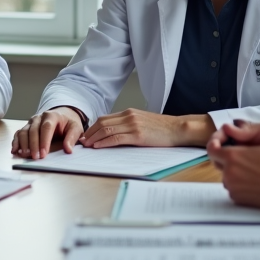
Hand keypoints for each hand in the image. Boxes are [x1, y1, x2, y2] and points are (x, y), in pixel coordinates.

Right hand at [11, 107, 84, 158]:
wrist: (63, 115)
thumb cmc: (68, 123)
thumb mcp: (76, 128)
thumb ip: (72, 137)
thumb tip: (68, 149)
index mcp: (52, 116)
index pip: (46, 127)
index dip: (44, 141)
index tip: (44, 153)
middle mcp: (39, 118)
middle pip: (33, 130)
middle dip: (33, 145)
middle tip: (35, 157)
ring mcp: (31, 122)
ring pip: (23, 131)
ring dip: (23, 144)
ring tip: (25, 155)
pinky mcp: (26, 127)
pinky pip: (18, 134)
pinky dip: (16, 142)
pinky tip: (15, 151)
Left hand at [80, 109, 214, 148]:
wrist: (178, 129)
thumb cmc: (163, 129)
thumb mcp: (144, 122)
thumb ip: (130, 125)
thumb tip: (116, 134)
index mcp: (130, 112)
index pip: (105, 118)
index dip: (93, 127)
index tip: (86, 135)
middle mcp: (129, 116)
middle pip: (102, 122)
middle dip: (90, 133)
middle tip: (82, 141)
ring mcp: (133, 124)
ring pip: (106, 129)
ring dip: (94, 138)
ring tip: (86, 145)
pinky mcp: (137, 135)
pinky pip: (116, 137)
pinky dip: (104, 142)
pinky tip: (98, 146)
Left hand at [207, 143, 259, 210]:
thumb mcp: (258, 148)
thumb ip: (239, 150)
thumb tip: (228, 153)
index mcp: (233, 157)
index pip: (212, 150)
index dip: (215, 148)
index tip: (218, 148)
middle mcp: (229, 173)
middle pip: (220, 166)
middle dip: (228, 163)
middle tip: (246, 163)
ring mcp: (233, 188)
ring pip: (228, 179)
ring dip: (236, 176)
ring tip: (255, 175)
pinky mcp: (239, 200)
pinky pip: (235, 191)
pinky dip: (242, 188)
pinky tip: (257, 185)